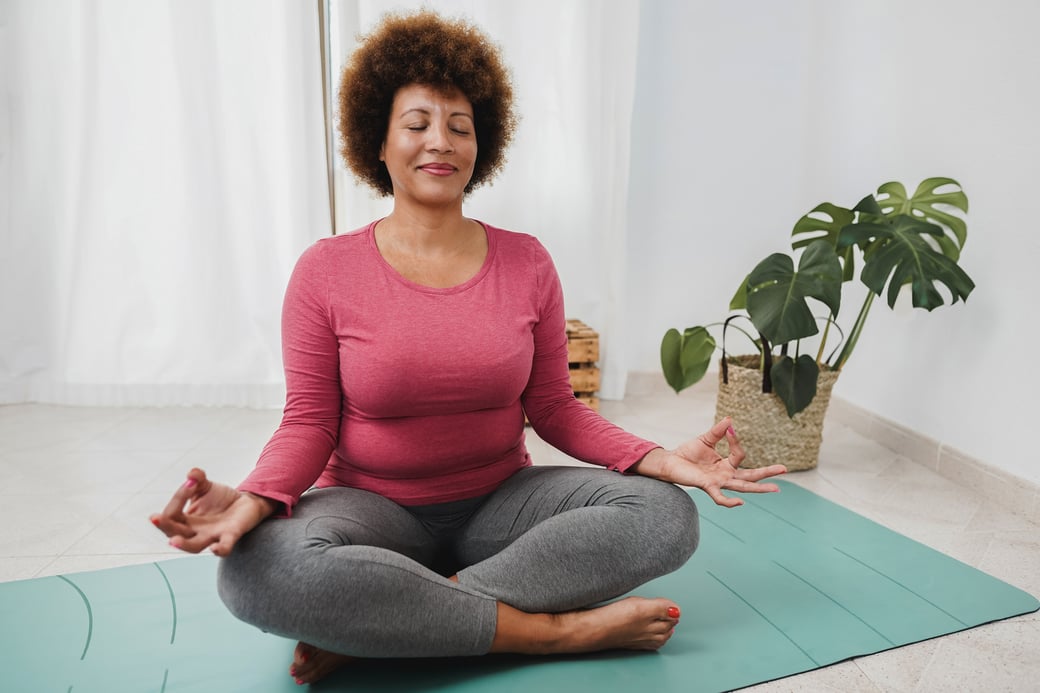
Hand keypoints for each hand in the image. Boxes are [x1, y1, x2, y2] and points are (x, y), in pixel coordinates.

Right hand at [149, 468, 274, 555]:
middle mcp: (196, 531)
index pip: (172, 514)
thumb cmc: (220, 499)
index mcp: (185, 520)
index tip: (191, 482)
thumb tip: (192, 473)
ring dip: (184, 545)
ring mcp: (213, 535)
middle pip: (175, 533)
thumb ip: (197, 478)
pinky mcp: (231, 535)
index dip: (177, 498)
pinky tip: (214, 548)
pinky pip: (225, 547)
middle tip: (155, 518)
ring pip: (195, 546)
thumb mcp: (205, 486)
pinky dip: (220, 549)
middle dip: (164, 526)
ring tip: (173, 541)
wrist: (245, 503)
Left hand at [630, 417, 786, 507]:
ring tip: (775, 488)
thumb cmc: (688, 453)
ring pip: (742, 487)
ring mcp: (718, 482)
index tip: (730, 430)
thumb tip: (730, 420)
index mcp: (727, 464)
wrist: (670, 462)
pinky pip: (720, 497)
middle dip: (767, 473)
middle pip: (750, 476)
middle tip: (784, 469)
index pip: (740, 455)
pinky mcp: (707, 486)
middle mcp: (726, 475)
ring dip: (758, 488)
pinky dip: (729, 501)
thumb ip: (718, 431)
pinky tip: (740, 502)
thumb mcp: (706, 439)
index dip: (736, 441)